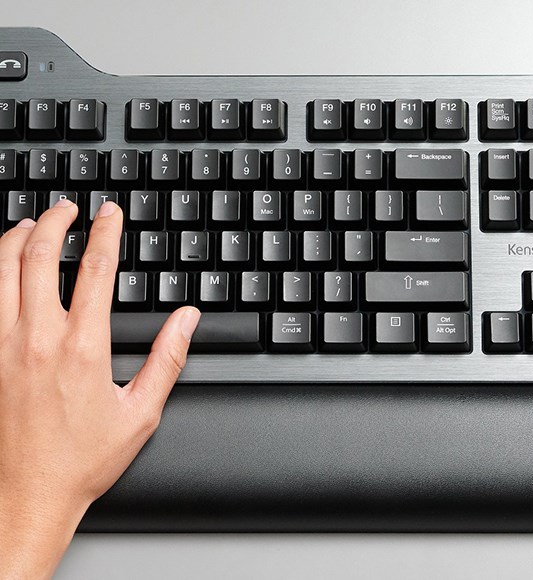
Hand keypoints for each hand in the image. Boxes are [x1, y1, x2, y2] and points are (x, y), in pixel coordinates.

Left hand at [0, 199, 198, 579]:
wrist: (25, 495)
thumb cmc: (80, 461)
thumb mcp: (141, 412)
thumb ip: (168, 358)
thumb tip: (188, 318)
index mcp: (83, 348)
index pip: (97, 269)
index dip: (106, 232)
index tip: (109, 214)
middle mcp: (36, 339)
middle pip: (39, 256)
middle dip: (54, 221)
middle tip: (67, 209)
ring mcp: (1, 346)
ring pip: (1, 270)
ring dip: (15, 238)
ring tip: (29, 225)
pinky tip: (2, 267)